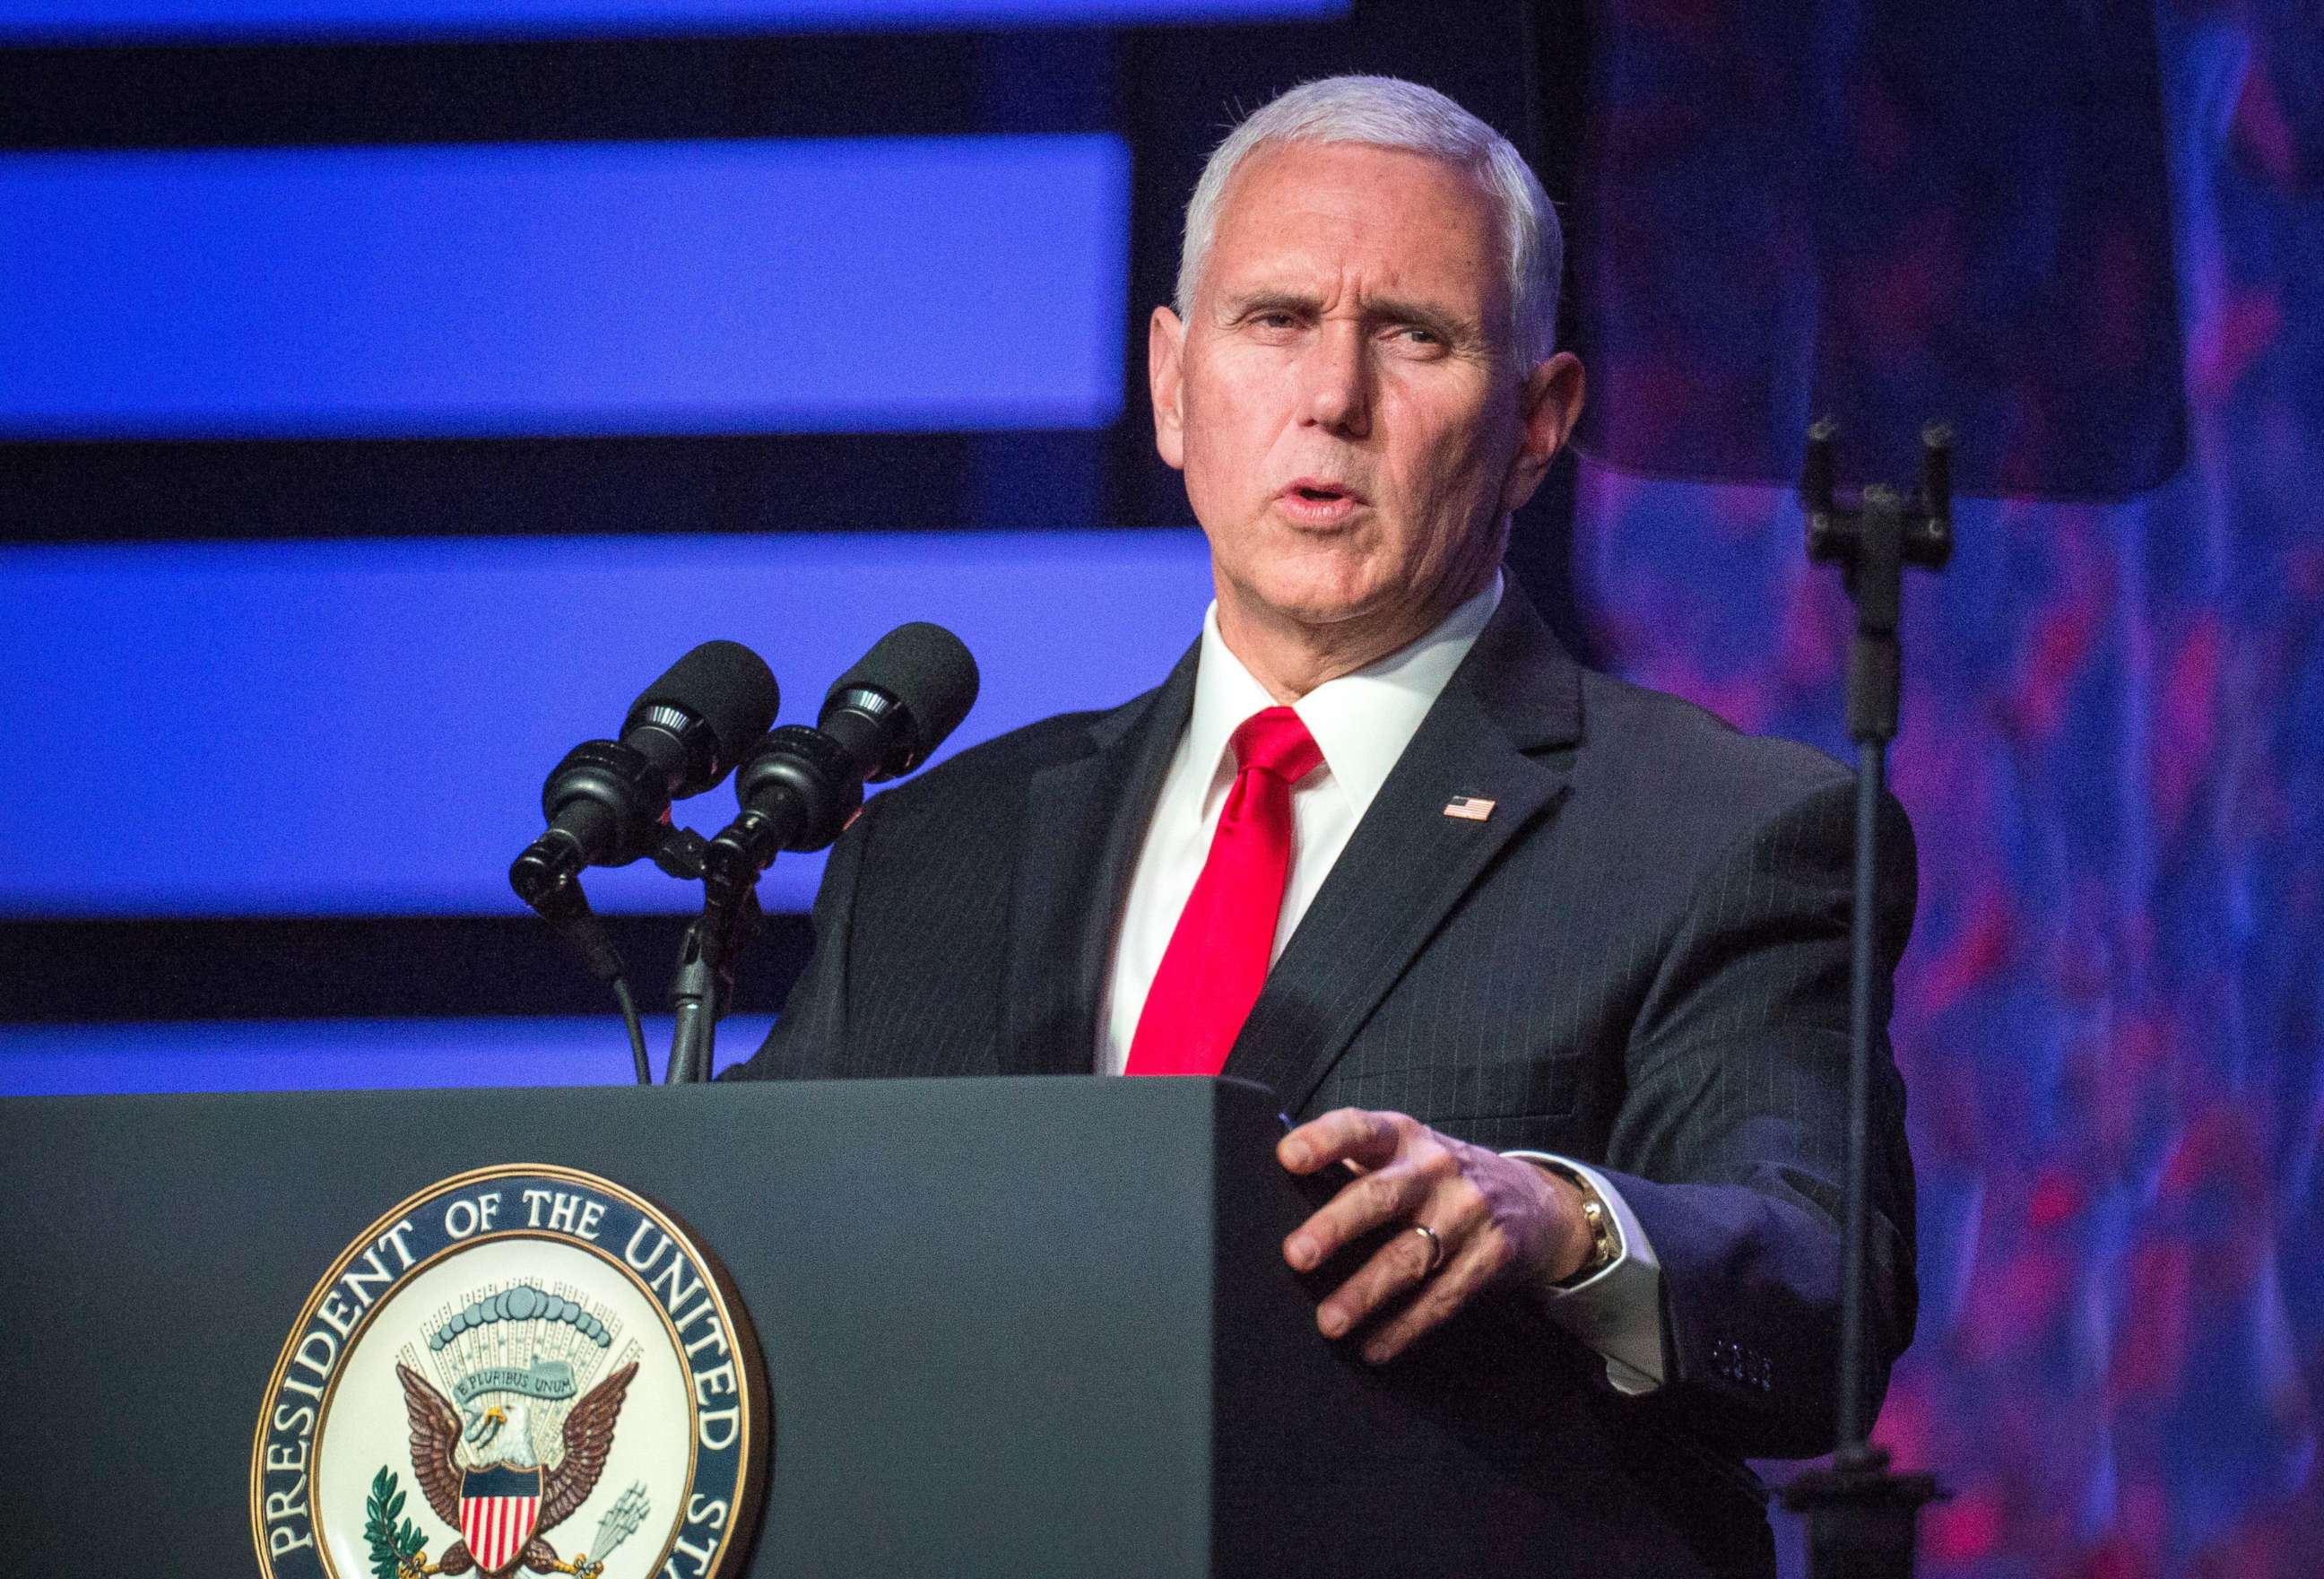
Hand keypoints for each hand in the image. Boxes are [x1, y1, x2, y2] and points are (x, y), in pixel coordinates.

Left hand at [1277, 1108, 1592, 1363]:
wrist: (1534, 1201)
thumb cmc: (1438, 1179)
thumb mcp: (1404, 1153)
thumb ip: (1352, 1165)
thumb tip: (1275, 1195)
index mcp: (1402, 1137)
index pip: (1359, 1129)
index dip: (1324, 1141)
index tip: (1288, 1158)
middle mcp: (1435, 1168)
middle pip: (1381, 1196)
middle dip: (1336, 1226)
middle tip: (1298, 1255)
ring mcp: (1467, 1212)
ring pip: (1409, 1255)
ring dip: (1366, 1293)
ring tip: (1330, 1321)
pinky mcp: (1491, 1255)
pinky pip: (1442, 1296)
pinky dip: (1405, 1326)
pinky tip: (1375, 1346)